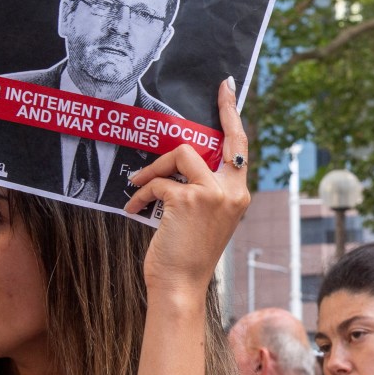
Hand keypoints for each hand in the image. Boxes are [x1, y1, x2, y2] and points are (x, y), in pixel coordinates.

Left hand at [124, 77, 250, 294]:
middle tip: (208, 102)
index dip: (232, 114)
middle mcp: (232, 191)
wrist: (180, 285)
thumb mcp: (205, 217)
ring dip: (154, 169)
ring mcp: (213, 194)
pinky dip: (142, 193)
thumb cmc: (187, 255)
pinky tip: (133, 207)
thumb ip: (204, 188)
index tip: (227, 88)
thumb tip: (182, 160)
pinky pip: (159, 181)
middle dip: (211, 120)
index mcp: (238, 194)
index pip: (240, 146)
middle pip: (217, 141)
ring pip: (181, 154)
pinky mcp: (188, 199)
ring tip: (139, 188)